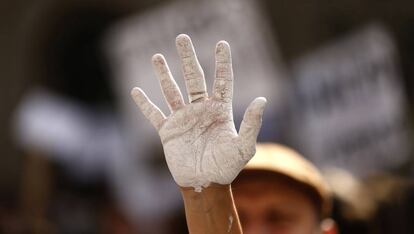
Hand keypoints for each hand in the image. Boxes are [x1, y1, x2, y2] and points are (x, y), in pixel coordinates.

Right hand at [131, 34, 265, 190]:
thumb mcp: (242, 147)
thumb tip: (262, 100)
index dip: (222, 62)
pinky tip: (135, 91)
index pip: (222, 80)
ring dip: (164, 74)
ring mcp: (183, 119)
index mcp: (220, 110)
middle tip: (182, 37)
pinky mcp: (168, 131)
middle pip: (194, 78)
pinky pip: (154, 114)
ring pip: (172, 91)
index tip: (221, 43)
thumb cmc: (226, 168)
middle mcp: (200, 110)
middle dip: (188, 58)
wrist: (205, 184)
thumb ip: (251, 124)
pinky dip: (144, 104)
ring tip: (157, 56)